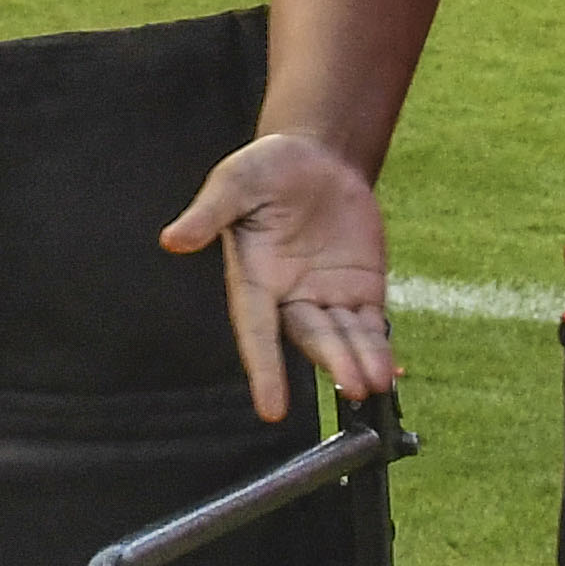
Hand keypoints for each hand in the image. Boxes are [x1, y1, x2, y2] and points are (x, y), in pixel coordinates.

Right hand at [161, 131, 399, 421]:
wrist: (317, 156)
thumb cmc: (266, 168)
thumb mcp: (233, 182)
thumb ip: (208, 213)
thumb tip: (172, 239)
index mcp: (253, 278)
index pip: (256, 330)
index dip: (264, 369)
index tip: (271, 408)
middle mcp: (289, 296)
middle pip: (310, 337)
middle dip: (332, 360)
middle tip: (352, 384)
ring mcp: (327, 296)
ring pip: (344, 338)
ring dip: (361, 361)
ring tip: (377, 381)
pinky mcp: (361, 289)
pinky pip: (372, 326)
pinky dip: (382, 348)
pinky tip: (392, 370)